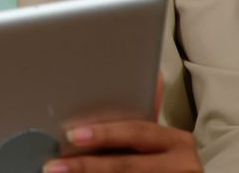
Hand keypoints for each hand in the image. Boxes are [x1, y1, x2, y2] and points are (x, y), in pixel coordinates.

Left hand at [41, 120, 201, 172]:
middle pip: (126, 163)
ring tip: (59, 172)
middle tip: (56, 164)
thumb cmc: (162, 158)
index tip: (73, 135)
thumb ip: (140, 118)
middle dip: (88, 163)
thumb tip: (141, 75)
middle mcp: (182, 164)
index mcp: (178, 141)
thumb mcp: (154, 138)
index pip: (136, 132)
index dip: (104, 133)